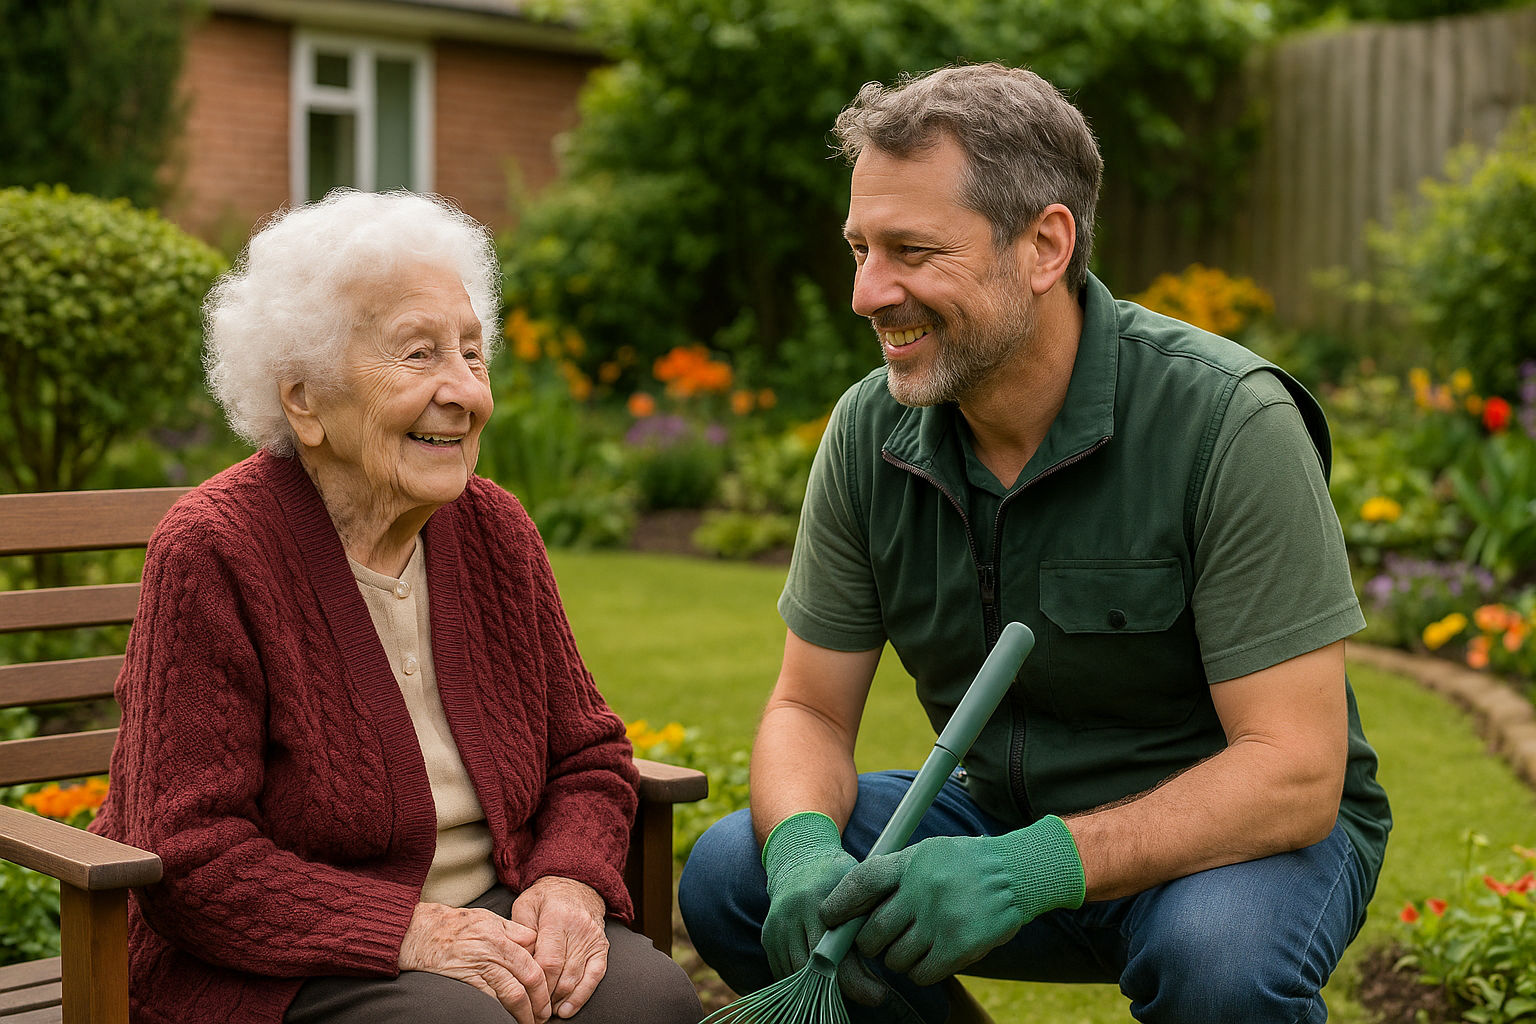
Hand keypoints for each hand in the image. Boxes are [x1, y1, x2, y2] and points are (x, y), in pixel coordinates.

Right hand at [398, 901, 551, 1023]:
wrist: (419, 931)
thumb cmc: (455, 924)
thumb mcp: (488, 918)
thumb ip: (512, 931)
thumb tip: (535, 944)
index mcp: (503, 933)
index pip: (535, 957)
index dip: (547, 977)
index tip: (550, 991)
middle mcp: (494, 948)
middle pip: (530, 977)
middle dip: (541, 1000)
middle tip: (544, 1014)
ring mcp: (480, 965)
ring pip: (513, 993)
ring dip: (525, 1012)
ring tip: (530, 1022)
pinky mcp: (465, 979)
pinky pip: (490, 1000)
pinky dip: (501, 1012)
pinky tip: (506, 1019)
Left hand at [508, 876, 609, 1019]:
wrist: (576, 884)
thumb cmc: (545, 897)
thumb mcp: (525, 906)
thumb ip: (521, 933)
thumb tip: (519, 963)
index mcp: (557, 918)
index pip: (549, 961)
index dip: (537, 984)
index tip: (525, 996)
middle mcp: (579, 929)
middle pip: (563, 973)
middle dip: (547, 997)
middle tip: (532, 1010)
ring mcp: (593, 938)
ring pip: (578, 978)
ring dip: (561, 999)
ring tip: (546, 1012)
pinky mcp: (602, 946)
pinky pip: (596, 975)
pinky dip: (582, 995)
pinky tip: (568, 1008)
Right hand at [761, 812, 887, 1006]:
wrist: (800, 860)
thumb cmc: (838, 877)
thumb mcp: (858, 891)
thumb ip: (866, 923)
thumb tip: (886, 964)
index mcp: (815, 900)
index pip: (834, 956)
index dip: (857, 983)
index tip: (879, 995)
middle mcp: (790, 915)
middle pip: (813, 971)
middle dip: (842, 990)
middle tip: (870, 995)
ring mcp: (775, 928)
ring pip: (797, 977)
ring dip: (822, 988)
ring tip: (850, 985)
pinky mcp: (768, 938)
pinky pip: (785, 973)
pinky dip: (805, 982)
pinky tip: (826, 978)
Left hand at [820, 815, 1084, 985]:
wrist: (1018, 873)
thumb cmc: (966, 864)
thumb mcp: (927, 852)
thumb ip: (894, 874)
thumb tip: (854, 906)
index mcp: (910, 862)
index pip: (861, 883)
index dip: (840, 904)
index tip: (829, 918)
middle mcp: (921, 890)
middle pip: (872, 933)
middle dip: (869, 944)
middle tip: (879, 942)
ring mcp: (940, 920)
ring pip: (894, 959)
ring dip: (898, 959)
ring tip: (914, 945)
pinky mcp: (959, 946)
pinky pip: (921, 973)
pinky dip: (920, 971)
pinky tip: (929, 958)